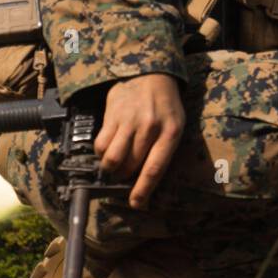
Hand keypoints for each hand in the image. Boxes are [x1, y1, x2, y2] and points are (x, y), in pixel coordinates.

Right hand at [94, 73, 185, 208]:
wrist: (151, 73)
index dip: (143, 190)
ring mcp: (130, 120)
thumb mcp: (176, 125)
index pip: (155, 168)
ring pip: (112, 158)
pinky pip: (101, 144)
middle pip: (131, 166)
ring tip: (114, 165)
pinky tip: (108, 148)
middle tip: (124, 177)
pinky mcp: (113, 114)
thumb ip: (164, 150)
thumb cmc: (165, 105)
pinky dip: (101, 152)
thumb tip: (147, 181)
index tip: (137, 203)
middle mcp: (150, 127)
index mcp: (171, 132)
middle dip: (125, 178)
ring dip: (110, 168)